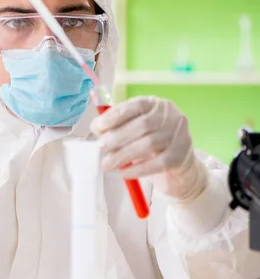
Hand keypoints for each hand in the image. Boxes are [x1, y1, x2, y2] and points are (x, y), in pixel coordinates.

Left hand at [90, 96, 207, 201]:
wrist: (179, 167)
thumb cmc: (150, 144)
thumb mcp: (133, 130)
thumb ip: (115, 126)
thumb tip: (96, 127)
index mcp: (156, 105)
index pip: (136, 105)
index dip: (115, 115)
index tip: (98, 126)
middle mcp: (171, 117)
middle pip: (143, 125)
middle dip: (117, 137)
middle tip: (101, 148)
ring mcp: (179, 136)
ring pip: (149, 144)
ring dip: (124, 155)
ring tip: (108, 164)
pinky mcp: (181, 157)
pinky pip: (158, 163)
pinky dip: (138, 169)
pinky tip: (125, 173)